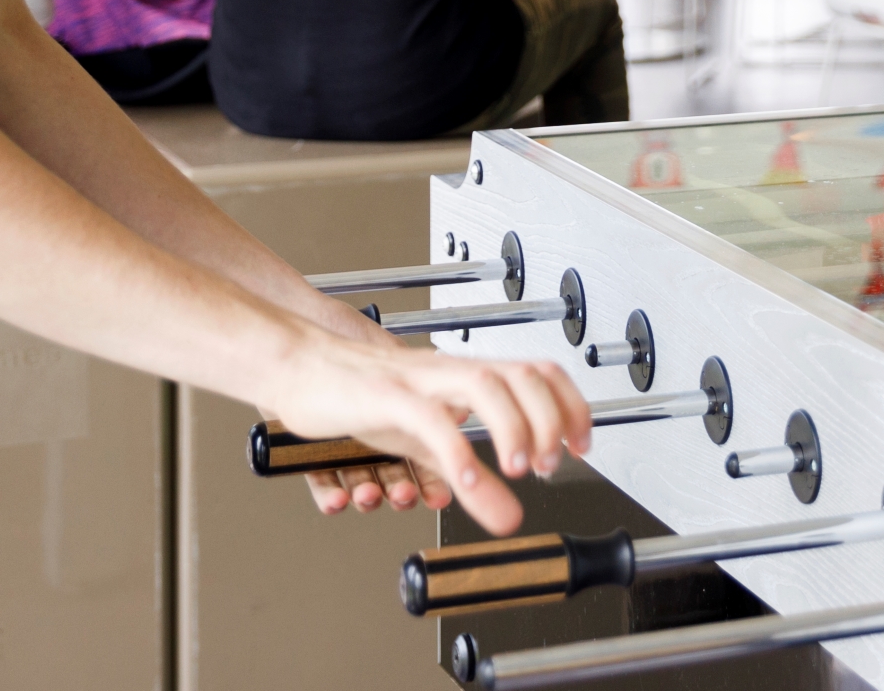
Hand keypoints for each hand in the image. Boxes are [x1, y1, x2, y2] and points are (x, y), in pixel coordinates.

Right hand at [260, 328, 592, 536]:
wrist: (301, 367)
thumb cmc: (362, 396)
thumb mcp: (425, 442)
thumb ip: (468, 476)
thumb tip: (507, 516)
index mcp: (468, 375)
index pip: (540, 373)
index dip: (571, 406)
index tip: (582, 446)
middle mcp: (452, 371)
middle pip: (522, 376)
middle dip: (549, 420)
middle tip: (550, 464)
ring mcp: (420, 380)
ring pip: (485, 386)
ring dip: (514, 427)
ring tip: (520, 469)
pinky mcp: (384, 396)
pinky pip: (428, 418)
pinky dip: (454, 449)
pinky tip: (465, 481)